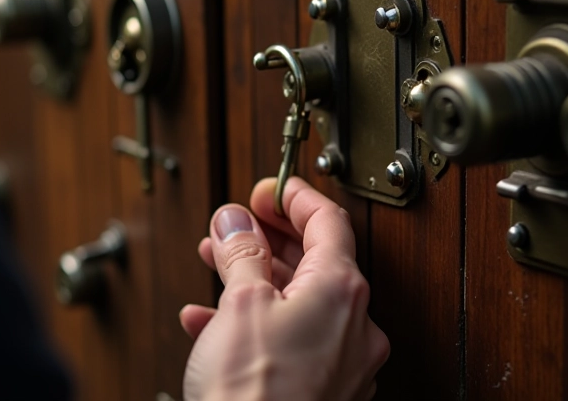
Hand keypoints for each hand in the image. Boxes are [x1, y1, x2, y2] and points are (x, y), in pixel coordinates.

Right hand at [180, 177, 389, 400]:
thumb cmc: (256, 393)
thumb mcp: (241, 302)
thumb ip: (241, 251)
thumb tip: (236, 222)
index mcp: (342, 290)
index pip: (328, 221)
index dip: (295, 197)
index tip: (271, 187)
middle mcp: (354, 326)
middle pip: (315, 261)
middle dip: (269, 239)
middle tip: (240, 224)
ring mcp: (343, 364)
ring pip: (300, 303)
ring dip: (256, 279)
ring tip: (218, 265)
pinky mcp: (324, 393)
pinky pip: (293, 342)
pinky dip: (256, 324)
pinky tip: (213, 323)